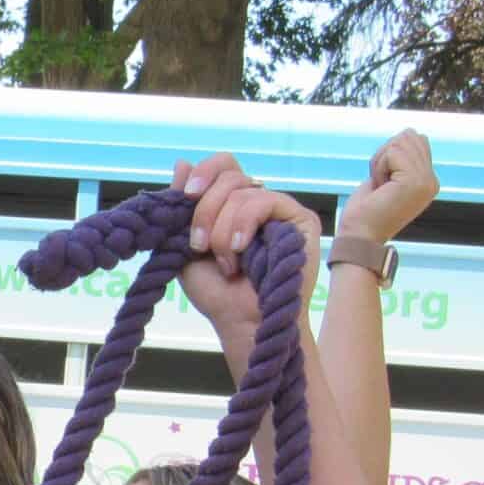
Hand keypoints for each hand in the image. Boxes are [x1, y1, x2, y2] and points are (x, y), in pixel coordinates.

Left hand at [175, 173, 320, 343]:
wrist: (241, 322)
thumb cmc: (216, 294)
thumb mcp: (185, 247)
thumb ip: (182, 207)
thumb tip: (182, 162)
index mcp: (232, 204)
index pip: (223, 166)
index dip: (204, 173)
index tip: (185, 196)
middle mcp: (258, 202)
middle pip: (229, 175)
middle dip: (205, 210)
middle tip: (198, 246)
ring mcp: (280, 210)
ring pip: (244, 190)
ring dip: (223, 229)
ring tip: (225, 262)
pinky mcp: (302, 220)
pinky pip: (266, 200)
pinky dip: (245, 223)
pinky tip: (240, 249)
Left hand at [339, 129, 437, 242]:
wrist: (360, 236)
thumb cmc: (366, 210)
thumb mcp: (388, 177)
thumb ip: (402, 157)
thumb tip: (411, 132)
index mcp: (428, 180)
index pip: (416, 139)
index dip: (390, 153)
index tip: (384, 180)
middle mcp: (432, 181)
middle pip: (409, 136)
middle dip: (385, 155)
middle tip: (380, 182)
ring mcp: (426, 181)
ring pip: (400, 142)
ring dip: (380, 161)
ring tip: (380, 186)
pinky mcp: (415, 182)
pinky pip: (392, 153)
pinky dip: (378, 167)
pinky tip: (379, 187)